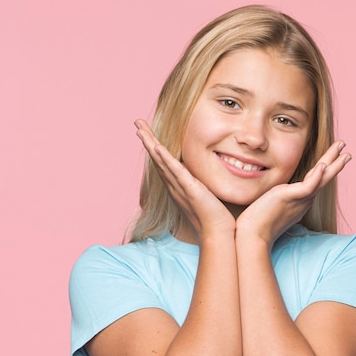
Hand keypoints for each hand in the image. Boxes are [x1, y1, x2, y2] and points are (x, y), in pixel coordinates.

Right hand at [134, 119, 234, 240]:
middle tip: (137, 122)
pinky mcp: (190, 190)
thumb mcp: (207, 194)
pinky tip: (157, 147)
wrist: (218, 233)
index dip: (154, 145)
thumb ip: (204, 183)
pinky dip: (166, 159)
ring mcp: (180, 187)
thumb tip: (210, 172)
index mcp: (179, 185)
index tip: (146, 130)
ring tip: (140, 129)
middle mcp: (175, 186)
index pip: (164, 162)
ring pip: (162, 162)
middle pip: (157, 158)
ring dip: (151, 144)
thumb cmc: (216, 217)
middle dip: (147, 139)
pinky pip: (176, 172)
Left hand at [236, 140, 350, 246]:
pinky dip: (317, 176)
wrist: (253, 235)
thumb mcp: (273, 206)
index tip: (333, 159)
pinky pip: (308, 186)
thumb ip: (279, 199)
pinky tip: (323, 166)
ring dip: (334, 165)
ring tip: (344, 152)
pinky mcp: (290, 198)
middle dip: (336, 164)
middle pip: (324, 178)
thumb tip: (276, 196)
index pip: (316, 181)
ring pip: (322, 179)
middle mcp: (304, 200)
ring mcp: (299, 200)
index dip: (326, 169)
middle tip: (348, 152)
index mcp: (301, 201)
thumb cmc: (258, 223)